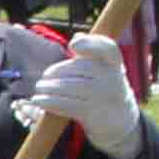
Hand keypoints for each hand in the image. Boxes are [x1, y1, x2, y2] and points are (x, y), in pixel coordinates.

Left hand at [17, 32, 143, 158]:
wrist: (120, 121)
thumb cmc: (105, 88)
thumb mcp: (104, 70)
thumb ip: (90, 55)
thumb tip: (78, 36)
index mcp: (115, 65)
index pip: (108, 48)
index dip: (91, 44)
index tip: (73, 45)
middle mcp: (113, 79)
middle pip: (79, 68)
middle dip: (57, 71)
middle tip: (45, 76)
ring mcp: (104, 96)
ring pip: (70, 86)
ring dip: (49, 87)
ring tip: (39, 87)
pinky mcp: (93, 113)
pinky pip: (66, 104)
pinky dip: (49, 101)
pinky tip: (38, 100)